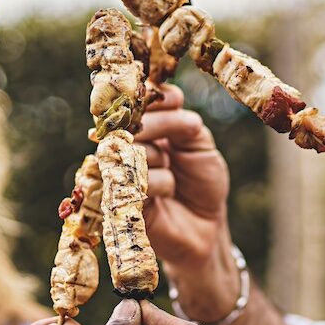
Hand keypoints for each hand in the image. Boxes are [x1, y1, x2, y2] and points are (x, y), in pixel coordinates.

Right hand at [137, 86, 241, 318]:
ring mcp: (120, 171)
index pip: (140, 101)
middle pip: (133, 121)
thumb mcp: (200, 146)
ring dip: (163, 159)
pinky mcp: (119, 198)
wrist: (205, 227)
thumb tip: (170, 100)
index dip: (156, 98)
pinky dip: (161, 183)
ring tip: (175, 179)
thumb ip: (184, 123)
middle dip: (163, 124)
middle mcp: (128, 146)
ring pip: (135, 148)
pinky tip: (168, 195)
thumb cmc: (201, 184)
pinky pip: (137, 179)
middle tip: (190, 131)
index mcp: (146, 129)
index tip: (176, 102)